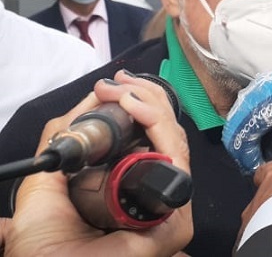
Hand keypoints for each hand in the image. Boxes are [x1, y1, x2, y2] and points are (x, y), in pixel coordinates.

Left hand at [3, 70, 192, 256]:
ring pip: (176, 143)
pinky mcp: (175, 221)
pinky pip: (176, 164)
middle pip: (167, 136)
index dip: (139, 107)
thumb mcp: (44, 183)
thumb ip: (65, 139)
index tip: (116, 86)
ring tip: (124, 92)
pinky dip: (160, 128)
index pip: (150, 140)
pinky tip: (136, 108)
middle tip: (120, 83)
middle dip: (146, 98)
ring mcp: (166, 209)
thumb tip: (92, 96)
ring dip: (151, 107)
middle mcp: (151, 196)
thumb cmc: (43, 251)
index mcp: (128, 188)